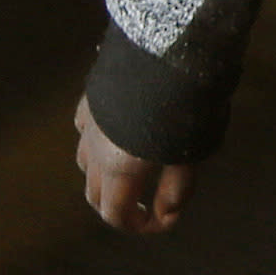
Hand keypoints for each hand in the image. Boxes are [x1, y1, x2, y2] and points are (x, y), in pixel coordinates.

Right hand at [74, 95, 193, 235]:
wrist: (167, 48)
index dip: (138, 226)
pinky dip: (98, 144)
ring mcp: (89, 122)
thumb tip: (167, 215)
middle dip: (119, 206)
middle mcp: (93, 150)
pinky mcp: (91, 97)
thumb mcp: (190, 154)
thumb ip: (176, 189)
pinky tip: (119, 135)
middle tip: (146, 203)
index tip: (163, 222)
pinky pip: (86, 130)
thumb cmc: (185, 107)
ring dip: (105, 177)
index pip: (115, 214)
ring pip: (85, 163)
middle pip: (95, 194)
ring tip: (133, 171)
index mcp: (117, 169)